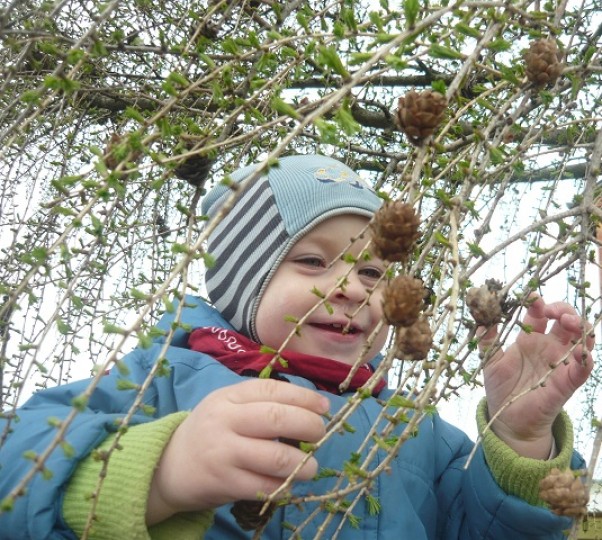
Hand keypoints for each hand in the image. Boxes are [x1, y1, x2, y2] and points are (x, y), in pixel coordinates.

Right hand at [146, 379, 328, 523]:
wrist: (168, 467)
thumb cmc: (210, 432)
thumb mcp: (227, 406)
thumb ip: (259, 403)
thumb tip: (310, 408)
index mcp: (228, 397)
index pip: (272, 390)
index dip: (304, 397)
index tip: (324, 407)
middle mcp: (225, 421)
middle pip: (277, 418)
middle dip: (309, 426)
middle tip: (320, 434)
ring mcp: (224, 453)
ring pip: (275, 457)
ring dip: (303, 463)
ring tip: (310, 466)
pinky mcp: (225, 483)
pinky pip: (265, 485)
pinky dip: (285, 485)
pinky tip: (290, 483)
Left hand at [480, 296, 593, 458]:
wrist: (507, 418)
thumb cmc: (500, 387)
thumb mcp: (489, 360)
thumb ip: (487, 340)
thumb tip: (482, 319)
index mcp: (529, 338)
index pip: (539, 313)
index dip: (537, 303)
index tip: (531, 298)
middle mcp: (548, 346)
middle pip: (565, 319)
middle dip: (563, 309)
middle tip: (552, 312)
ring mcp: (560, 362)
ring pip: (582, 338)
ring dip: (581, 327)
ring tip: (570, 323)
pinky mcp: (567, 381)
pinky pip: (583, 367)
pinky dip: (586, 357)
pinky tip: (581, 351)